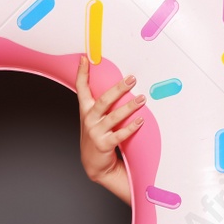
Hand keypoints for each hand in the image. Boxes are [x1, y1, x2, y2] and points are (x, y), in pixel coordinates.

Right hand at [75, 56, 143, 188]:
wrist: (94, 164)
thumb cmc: (97, 137)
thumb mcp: (93, 118)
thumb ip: (100, 103)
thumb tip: (117, 84)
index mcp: (86, 110)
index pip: (81, 89)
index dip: (82, 73)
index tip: (85, 59)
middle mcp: (89, 120)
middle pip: (104, 100)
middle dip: (118, 89)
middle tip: (131, 79)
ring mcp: (95, 132)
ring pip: (114, 117)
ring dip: (129, 107)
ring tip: (141, 99)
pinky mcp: (104, 145)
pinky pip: (120, 134)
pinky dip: (131, 127)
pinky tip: (141, 121)